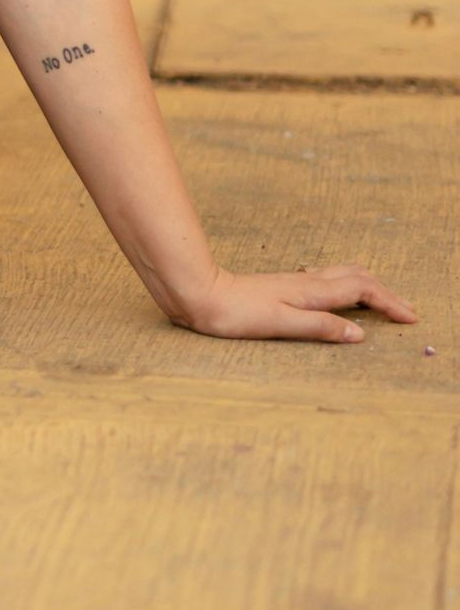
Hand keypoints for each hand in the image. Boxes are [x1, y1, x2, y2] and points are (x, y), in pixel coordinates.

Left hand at [170, 265, 417, 344]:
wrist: (200, 294)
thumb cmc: (236, 314)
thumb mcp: (281, 325)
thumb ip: (321, 328)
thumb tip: (359, 335)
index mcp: (312, 292)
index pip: (363, 291)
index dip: (390, 303)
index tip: (411, 317)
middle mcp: (307, 281)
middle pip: (358, 277)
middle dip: (385, 292)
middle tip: (405, 310)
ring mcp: (295, 281)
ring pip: (342, 274)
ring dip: (368, 285)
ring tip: (382, 299)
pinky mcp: (283, 285)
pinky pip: (326, 278)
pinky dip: (345, 284)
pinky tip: (338, 293)